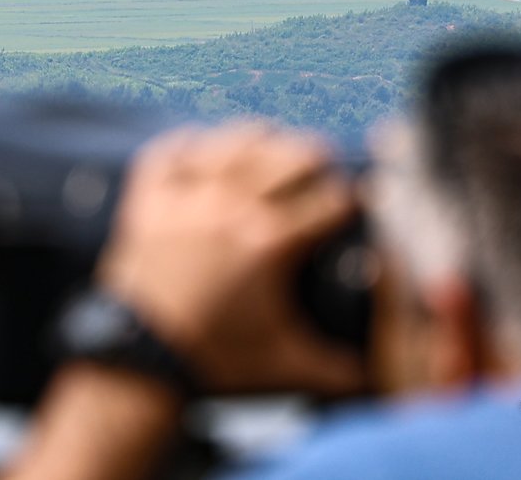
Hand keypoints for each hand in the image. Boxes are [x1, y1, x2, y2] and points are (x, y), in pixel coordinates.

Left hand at [98, 121, 365, 395]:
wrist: (139, 364)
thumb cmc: (214, 363)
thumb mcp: (286, 366)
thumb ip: (340, 371)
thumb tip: (381, 380)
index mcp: (271, 243)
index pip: (330, 202)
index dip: (349, 200)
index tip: (353, 204)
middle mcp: (232, 208)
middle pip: (291, 157)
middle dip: (316, 159)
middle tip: (322, 168)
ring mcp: (188, 198)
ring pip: (235, 142)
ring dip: (262, 140)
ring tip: (275, 143)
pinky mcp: (149, 200)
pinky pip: (171, 151)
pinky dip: (190, 144)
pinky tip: (205, 146)